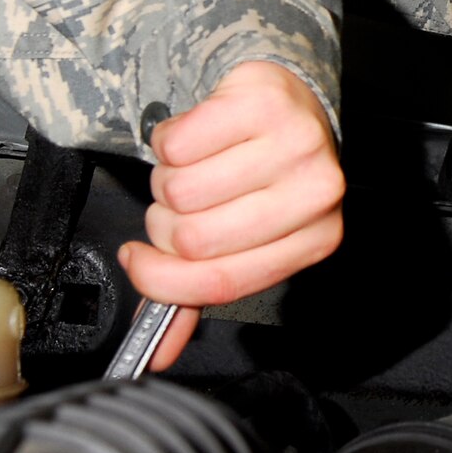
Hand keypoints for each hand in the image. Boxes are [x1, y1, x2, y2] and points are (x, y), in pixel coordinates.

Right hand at [120, 61, 344, 368]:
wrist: (288, 101)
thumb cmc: (265, 176)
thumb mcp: (246, 238)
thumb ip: (199, 292)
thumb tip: (158, 352)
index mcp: (314, 239)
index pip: (220, 281)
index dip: (160, 279)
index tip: (136, 262)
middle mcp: (315, 192)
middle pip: (193, 237)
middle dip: (165, 222)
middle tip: (181, 204)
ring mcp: (295, 143)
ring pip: (180, 189)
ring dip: (167, 179)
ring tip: (194, 168)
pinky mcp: (263, 101)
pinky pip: (178, 140)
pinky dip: (168, 139)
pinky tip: (197, 136)